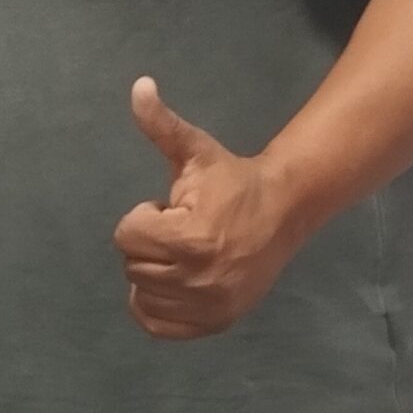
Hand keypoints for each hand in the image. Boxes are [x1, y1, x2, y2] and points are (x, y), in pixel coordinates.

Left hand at [112, 78, 296, 339]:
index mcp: (189, 238)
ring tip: (184, 253)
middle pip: (132, 266)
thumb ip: (162, 125)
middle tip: (181, 230)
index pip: (126, 235)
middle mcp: (197, 279)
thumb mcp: (196, 151)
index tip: (173, 207)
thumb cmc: (233, 181)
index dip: (144, 214)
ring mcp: (208, 306)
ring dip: (153, 273)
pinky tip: (172, 283)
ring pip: (142, 296)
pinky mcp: (216, 322)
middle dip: (149, 243)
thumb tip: (138, 85)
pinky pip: (159, 326)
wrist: (285, 211)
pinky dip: (156, 307)